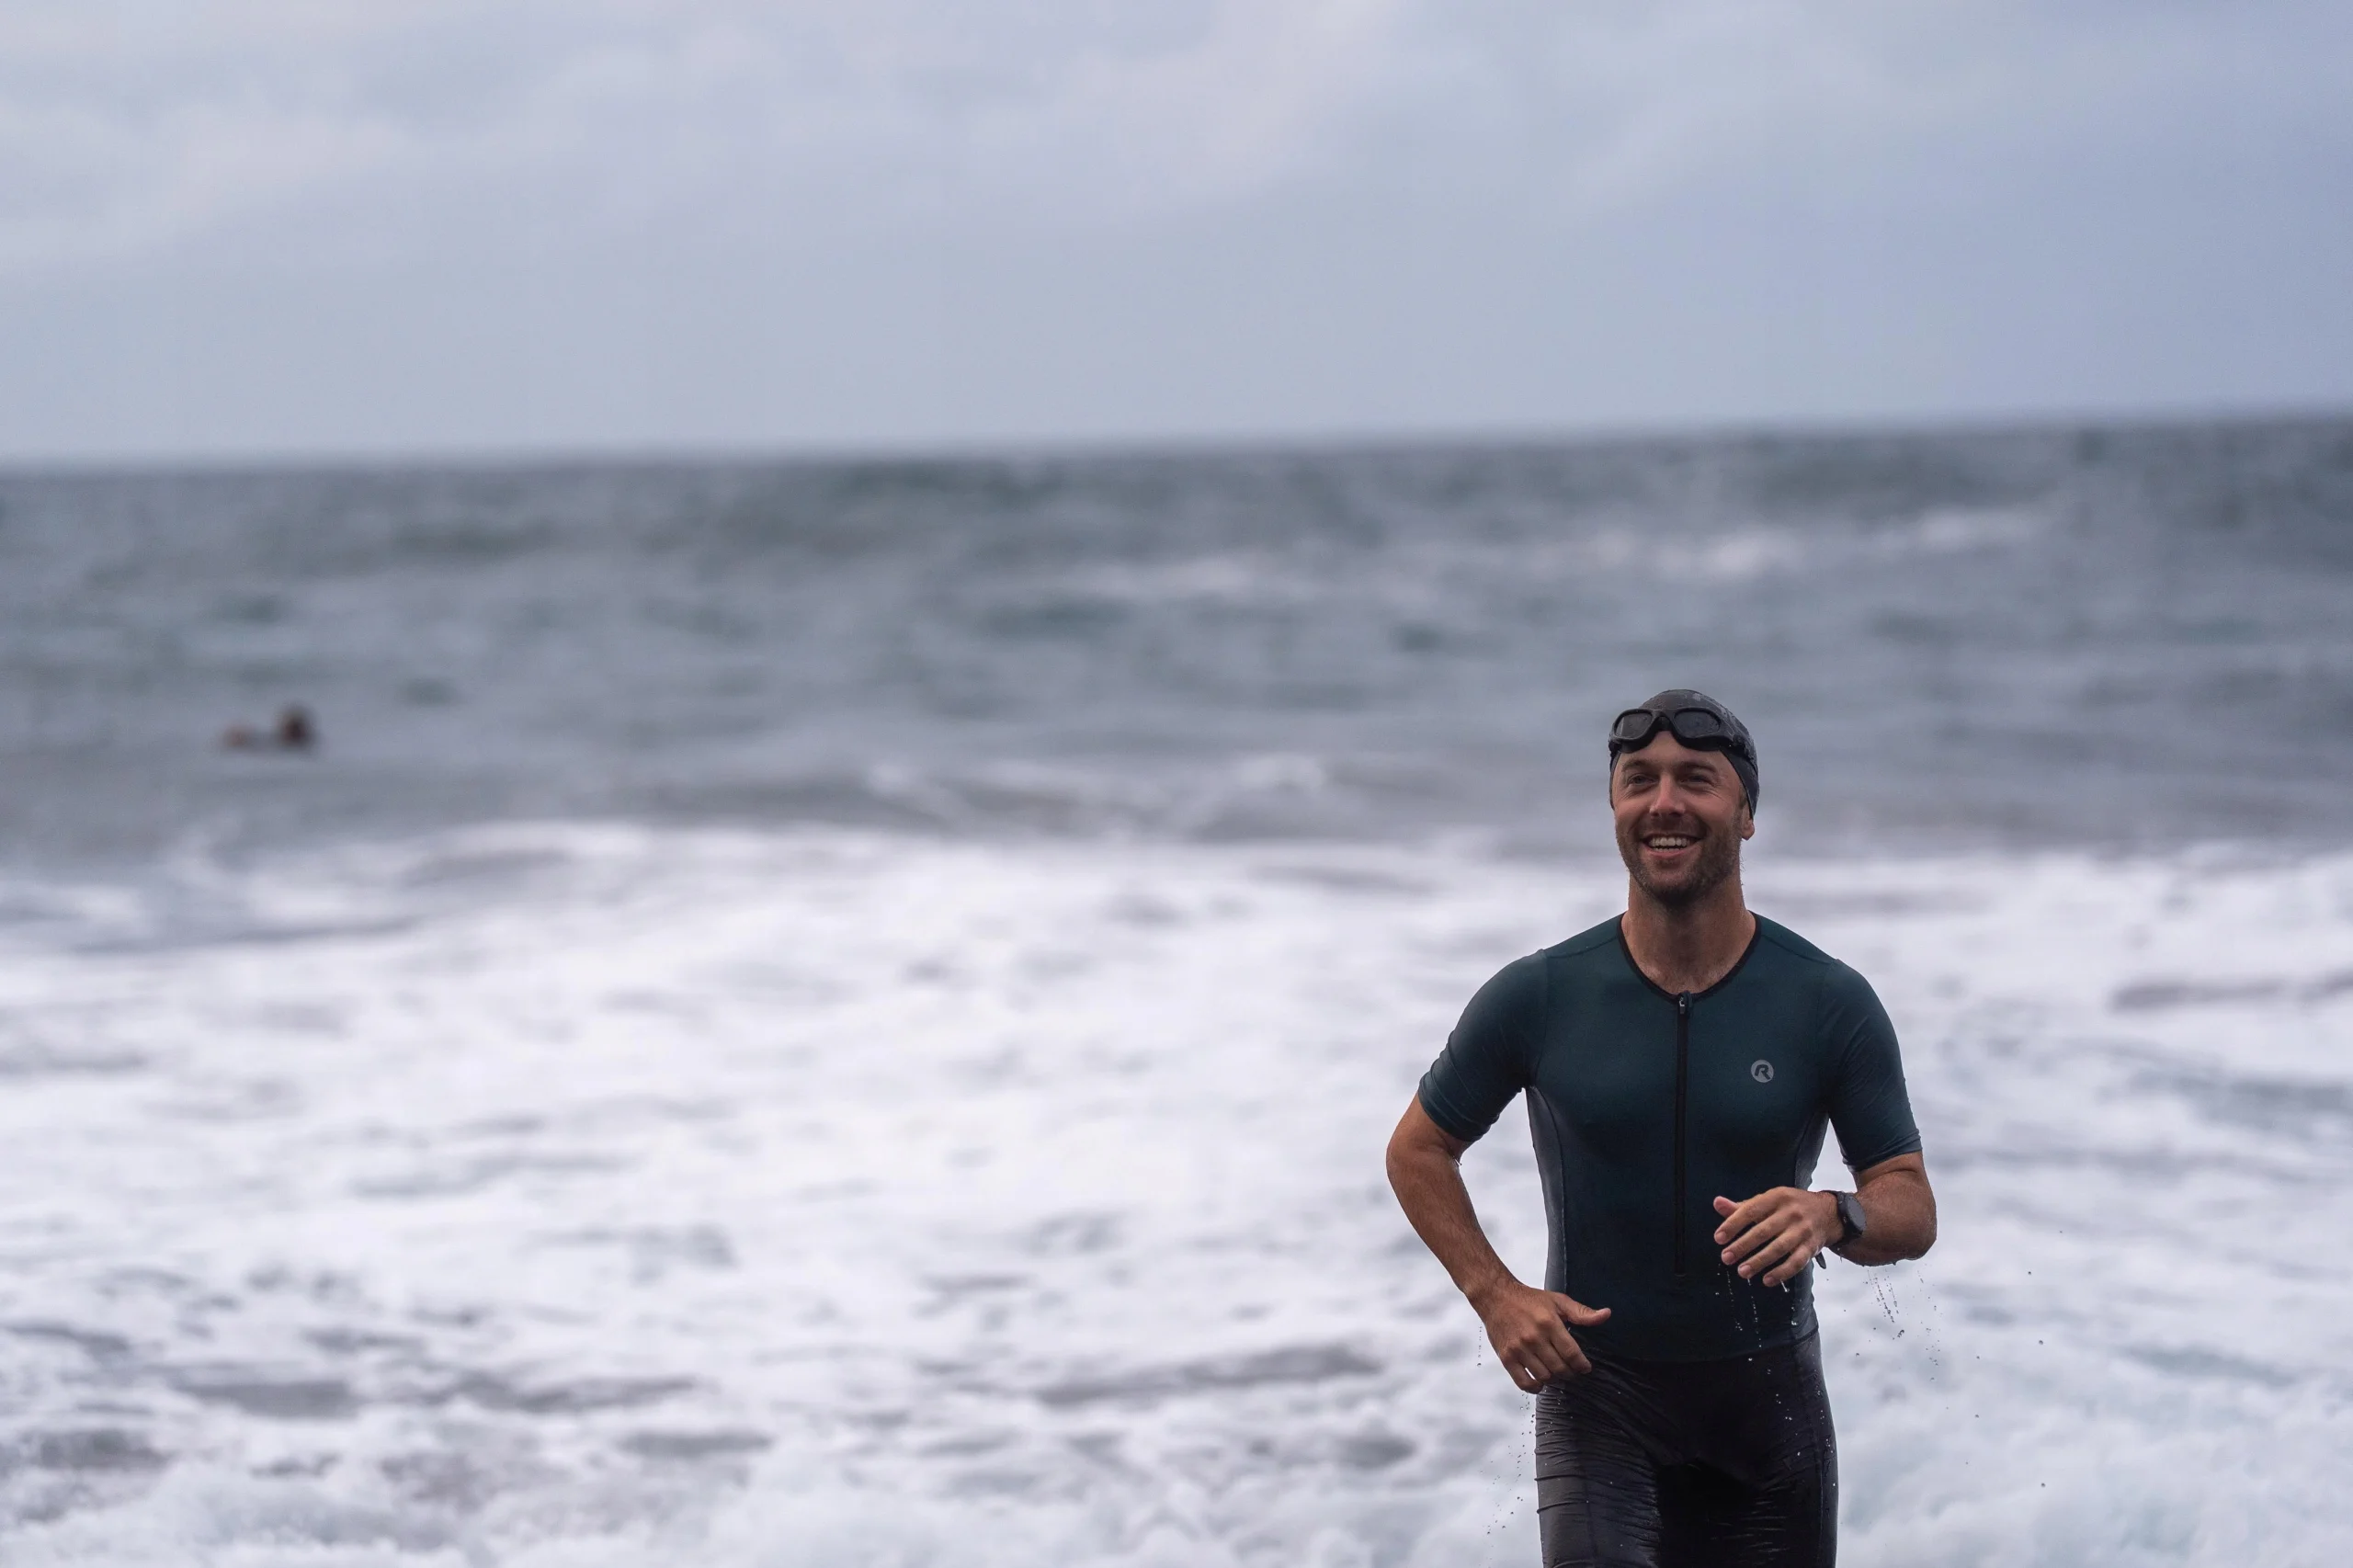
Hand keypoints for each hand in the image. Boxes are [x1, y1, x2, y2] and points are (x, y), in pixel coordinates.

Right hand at [1468, 1277, 1610, 1390]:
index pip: (1571, 1353)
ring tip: (1556, 1373)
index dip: (1582, 1365)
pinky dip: (1535, 1387)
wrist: (1496, 1297)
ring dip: (1554, 1380)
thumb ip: (1582, 1312)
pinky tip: (1540, 1381)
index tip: (1585, 1367)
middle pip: (1559, 1368)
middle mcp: (1534, 1338)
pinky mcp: (1506, 1357)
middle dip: (1570, 1373)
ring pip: (1544, 1377)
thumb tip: (1606, 1315)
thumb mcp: (1558, 1301)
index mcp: (1549, 1323)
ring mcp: (1519, 1349)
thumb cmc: (1528, 1299)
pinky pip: (1523, 1383)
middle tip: (1571, 1371)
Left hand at [1712, 1188, 1838, 1287]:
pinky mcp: (1812, 1247)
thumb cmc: (1789, 1207)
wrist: (1828, 1213)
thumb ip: (1742, 1207)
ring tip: (1742, 1271)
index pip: (1751, 1210)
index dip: (1733, 1224)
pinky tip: (1767, 1280)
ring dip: (1759, 1261)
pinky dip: (1782, 1272)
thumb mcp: (1768, 1201)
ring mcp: (1803, 1230)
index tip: (1719, 1238)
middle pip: (1764, 1231)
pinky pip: (1797, 1262)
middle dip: (1743, 1246)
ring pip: (1779, 1248)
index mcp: (1777, 1197)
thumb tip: (1717, 1203)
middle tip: (1726, 1258)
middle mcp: (1791, 1212)